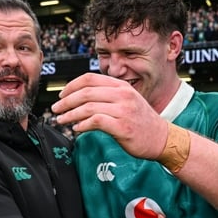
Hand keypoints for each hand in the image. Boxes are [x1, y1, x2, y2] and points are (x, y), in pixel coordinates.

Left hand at [51, 73, 167, 159]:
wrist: (162, 138)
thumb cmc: (142, 122)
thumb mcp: (127, 101)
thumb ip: (107, 96)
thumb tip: (81, 98)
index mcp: (121, 86)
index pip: (90, 79)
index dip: (71, 86)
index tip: (61, 95)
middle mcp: (122, 95)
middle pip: (86, 92)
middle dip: (66, 101)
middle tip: (55, 109)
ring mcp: (123, 110)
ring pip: (88, 107)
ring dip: (70, 114)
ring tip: (62, 120)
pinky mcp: (123, 127)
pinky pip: (96, 121)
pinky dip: (82, 125)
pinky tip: (76, 129)